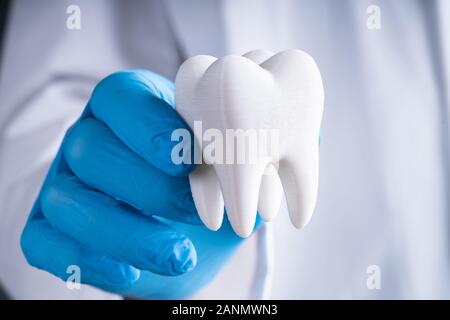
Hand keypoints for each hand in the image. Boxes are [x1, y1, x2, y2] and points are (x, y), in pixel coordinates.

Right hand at [21, 70, 247, 298]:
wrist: (186, 235)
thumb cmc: (205, 190)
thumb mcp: (226, 169)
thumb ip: (239, 163)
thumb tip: (260, 176)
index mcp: (127, 110)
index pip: (120, 97)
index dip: (149, 125)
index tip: (189, 160)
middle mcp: (87, 140)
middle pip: (92, 149)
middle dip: (148, 186)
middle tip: (198, 211)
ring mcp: (64, 184)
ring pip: (68, 200)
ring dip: (127, 232)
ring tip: (179, 256)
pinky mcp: (48, 228)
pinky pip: (46, 243)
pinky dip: (87, 261)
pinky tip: (131, 275)